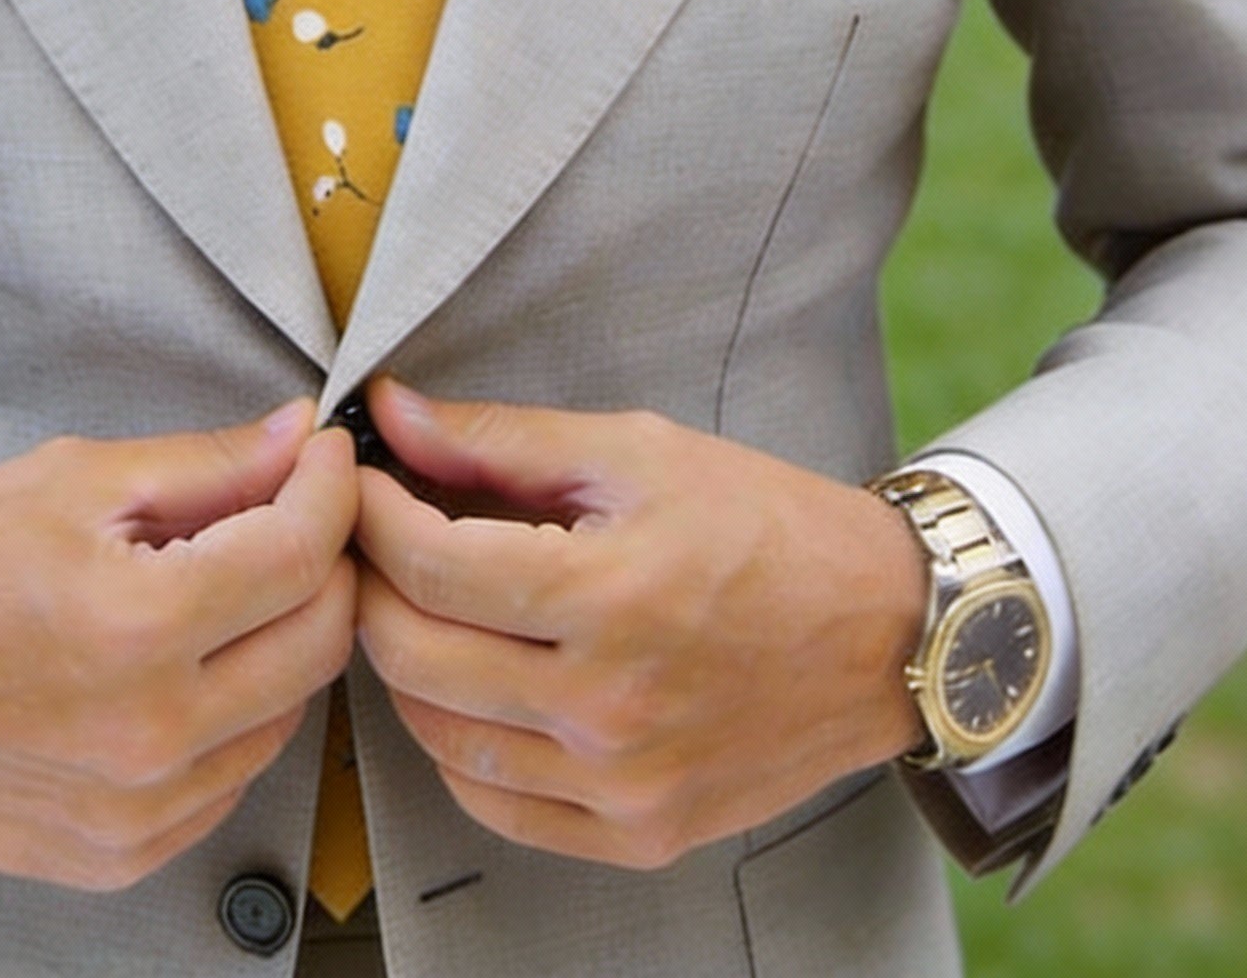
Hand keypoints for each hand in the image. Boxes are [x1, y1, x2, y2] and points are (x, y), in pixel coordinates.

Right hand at [0, 402, 357, 889]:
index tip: (325, 458)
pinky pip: (234, 775)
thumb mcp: (71, 479)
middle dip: (327, 561)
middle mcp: (150, 733)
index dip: (331, 489)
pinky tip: (189, 664)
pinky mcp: (124, 854)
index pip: (300, 553)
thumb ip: (205, 465)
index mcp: (135, 625)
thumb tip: (298, 438)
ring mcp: (139, 810)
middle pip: (320, 640)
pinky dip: (238, 712)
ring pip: (290, 712)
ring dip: (284, 638)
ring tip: (229, 587)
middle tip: (294, 513)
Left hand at [354, 380, 926, 870]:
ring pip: (439, 738)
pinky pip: (496, 807)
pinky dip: (456, 747)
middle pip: (415, 655)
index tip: (360, 480)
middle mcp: (612, 706)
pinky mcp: (641, 833)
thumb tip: (391, 413)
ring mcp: (625, 783)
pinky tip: (466, 688)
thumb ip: (501, 438)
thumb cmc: (765, 525)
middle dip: (370, 583)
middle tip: (372, 538)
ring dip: (403, 665)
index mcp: (611, 596)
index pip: (430, 564)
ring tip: (416, 605)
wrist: (886, 630)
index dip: (372, 513)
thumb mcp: (636, 451)